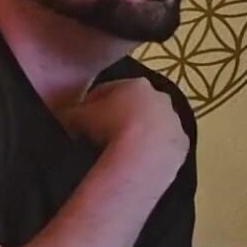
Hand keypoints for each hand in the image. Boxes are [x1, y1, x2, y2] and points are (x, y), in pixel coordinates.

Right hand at [56, 79, 186, 173]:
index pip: (108, 89)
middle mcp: (160, 97)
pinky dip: (150, 151)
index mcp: (135, 84)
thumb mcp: (77, 118)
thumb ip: (72, 114)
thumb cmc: (108, 129)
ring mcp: (174, 120)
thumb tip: (66, 117)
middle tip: (100, 135)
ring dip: (137, 134)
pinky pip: (162, 145)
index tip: (81, 119)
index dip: (91, 104)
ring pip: (151, 125)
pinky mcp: (181, 143)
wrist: (142, 156)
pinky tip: (137, 162)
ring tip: (119, 152)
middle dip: (118, 116)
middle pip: (133, 104)